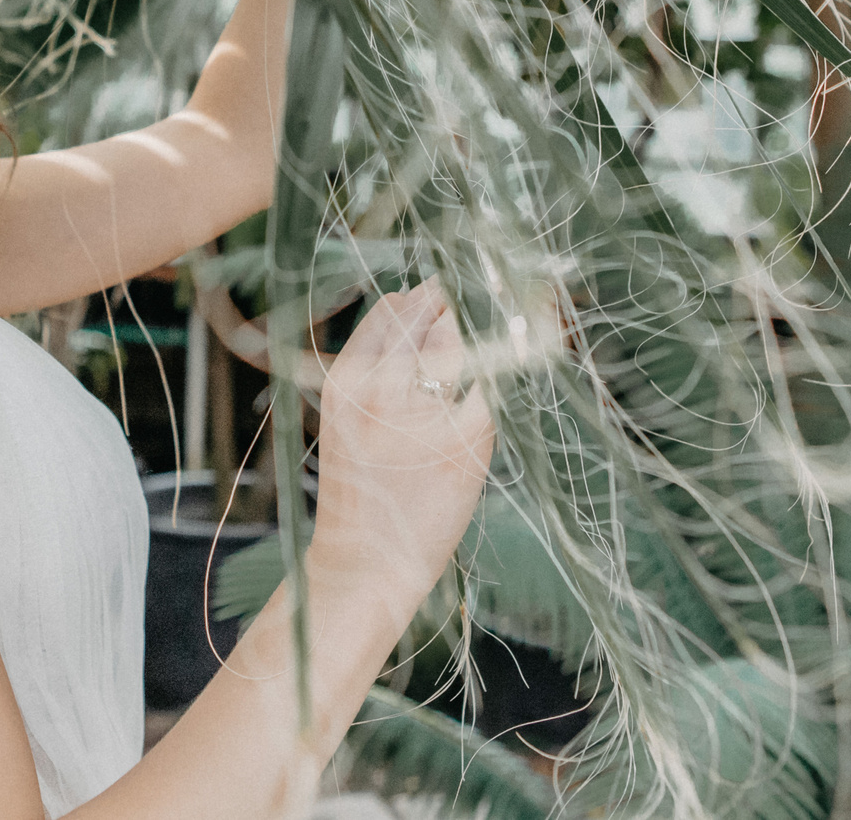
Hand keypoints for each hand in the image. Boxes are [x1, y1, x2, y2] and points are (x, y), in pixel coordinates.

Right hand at [307, 277, 494, 596]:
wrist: (363, 564)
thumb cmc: (360, 491)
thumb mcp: (347, 418)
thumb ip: (376, 366)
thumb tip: (414, 304)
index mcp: (347, 382)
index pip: (390, 313)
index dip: (422, 297)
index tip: (443, 286)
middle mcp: (382, 391)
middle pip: (430, 320)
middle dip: (456, 303)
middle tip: (478, 298)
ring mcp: (424, 415)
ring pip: (461, 347)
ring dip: (483, 331)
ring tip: (497, 326)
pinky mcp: (466, 442)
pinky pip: (490, 390)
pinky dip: (498, 378)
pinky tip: (503, 376)